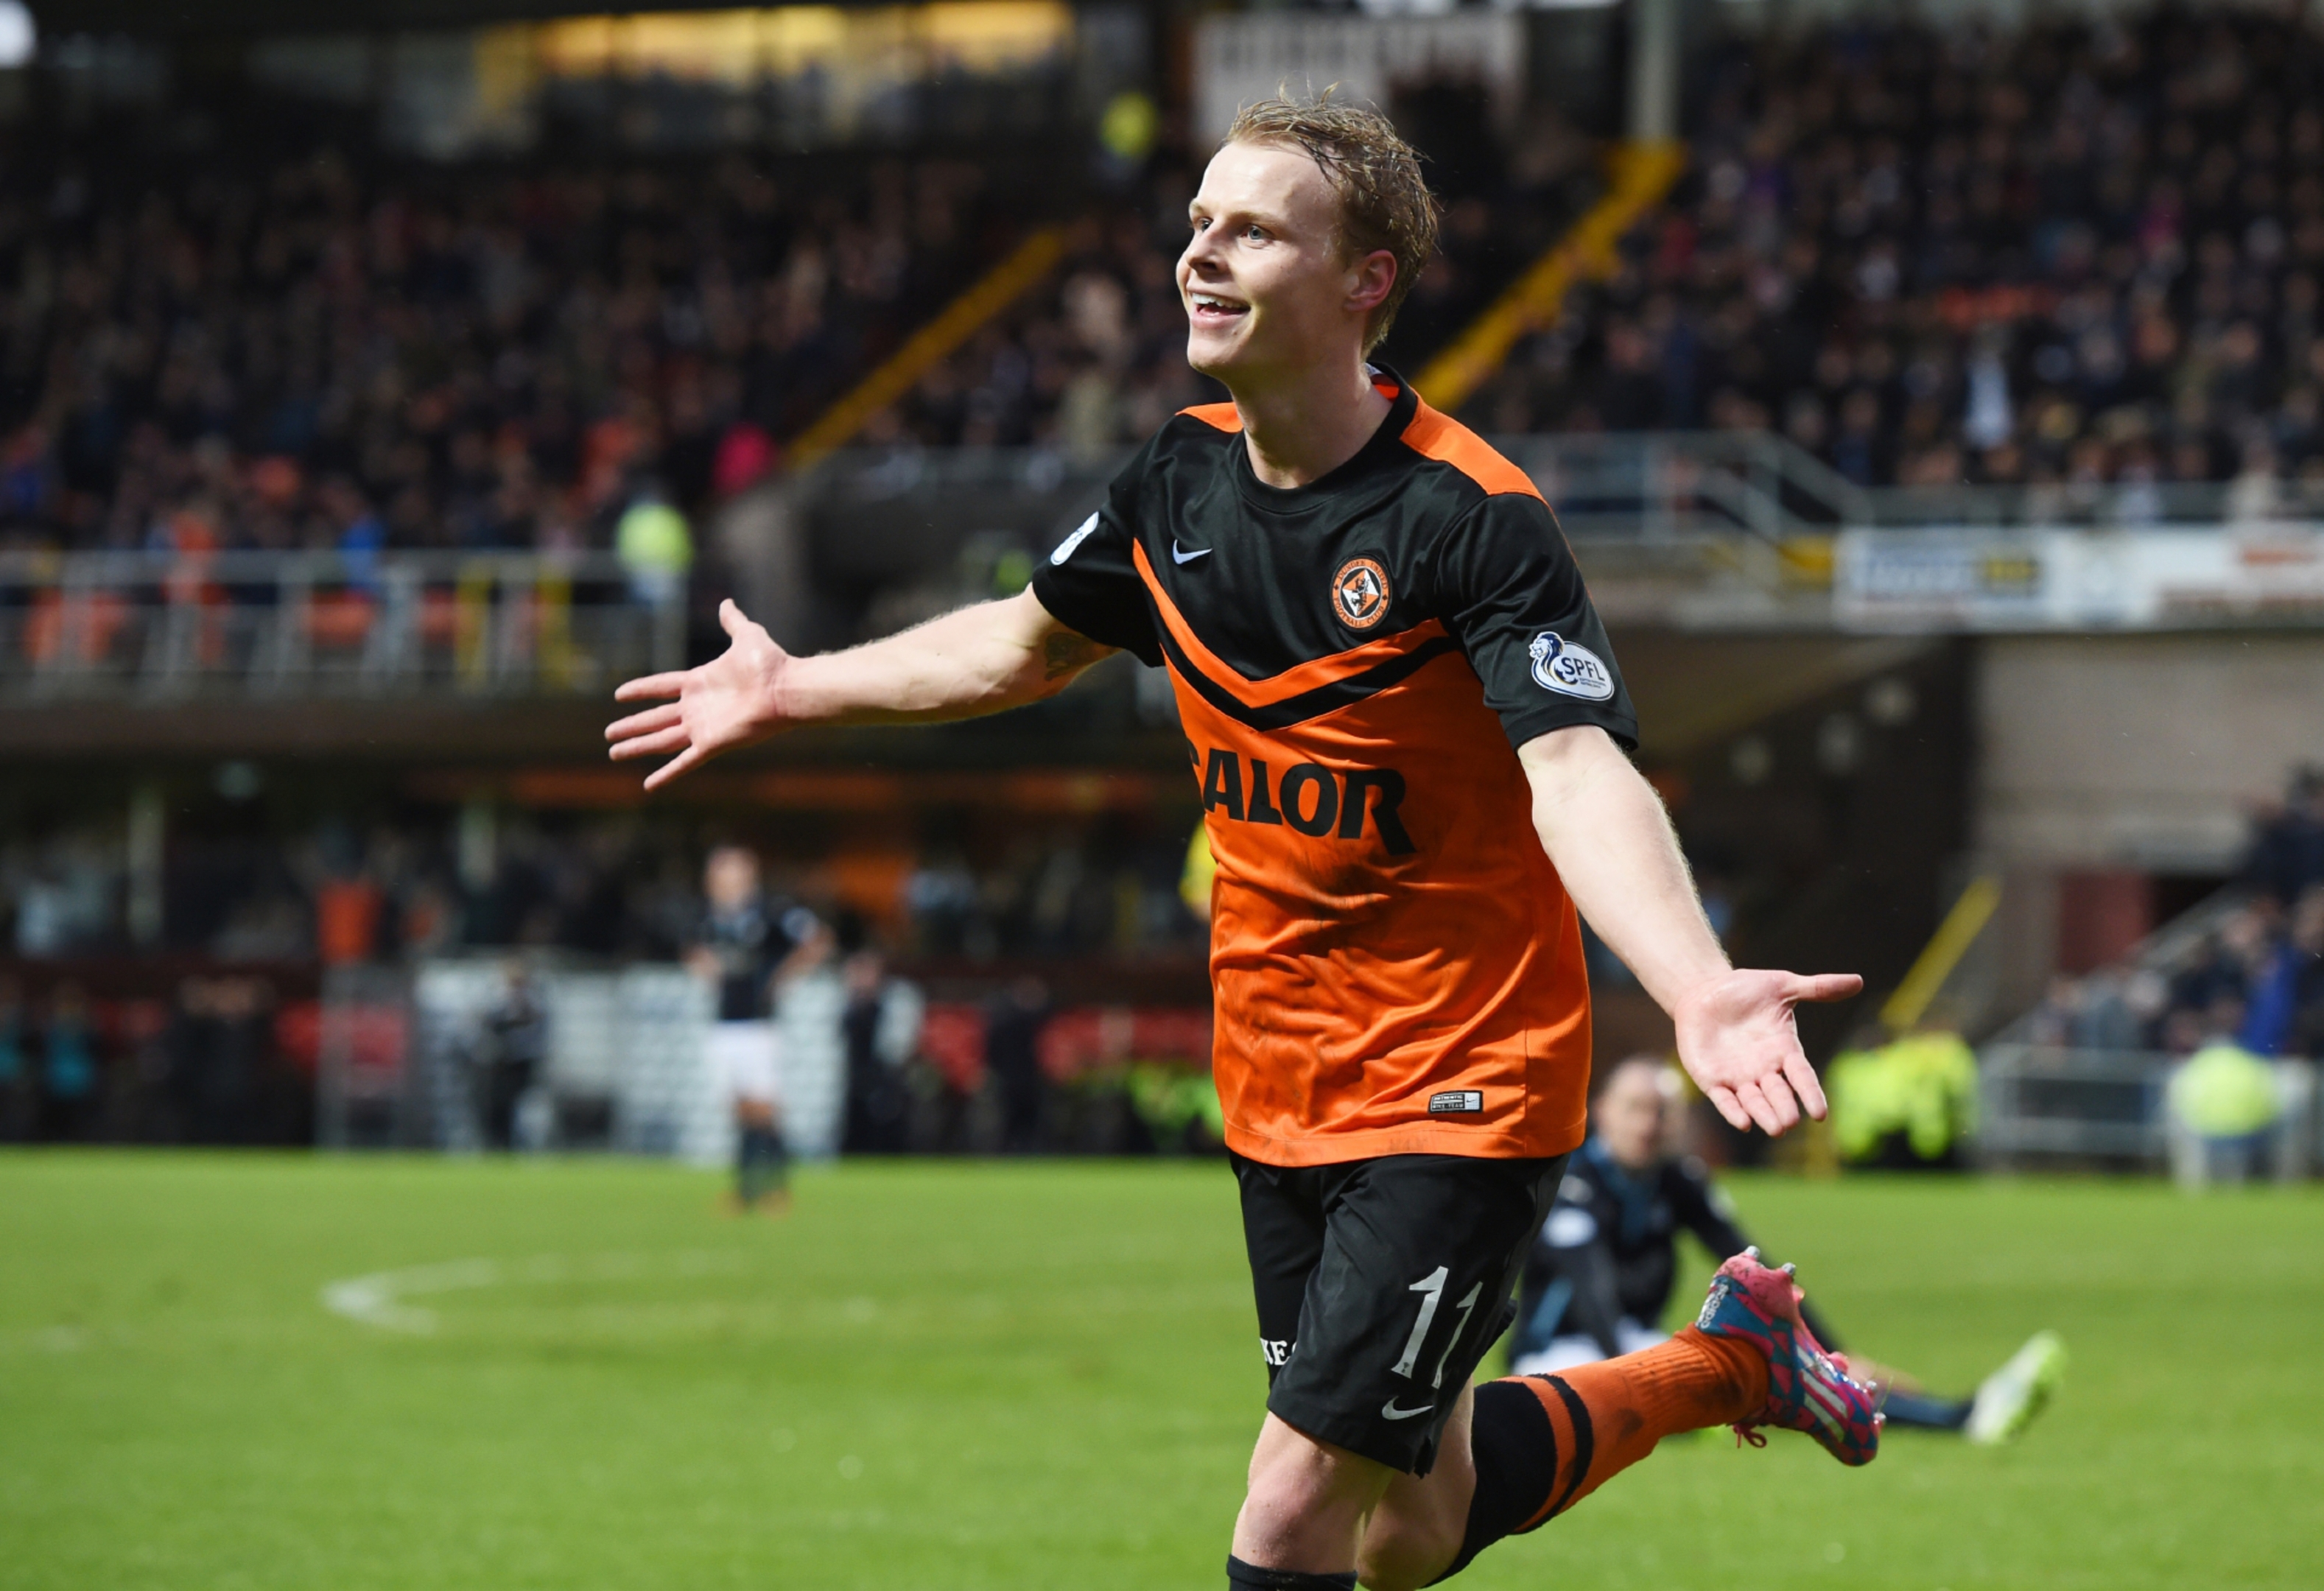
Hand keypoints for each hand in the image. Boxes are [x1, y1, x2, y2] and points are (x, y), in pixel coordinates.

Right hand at [606, 600, 787, 789]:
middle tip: (609, 733)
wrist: (786, 689)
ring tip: (614, 753)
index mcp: (699, 682)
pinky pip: (683, 762)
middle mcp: (696, 707)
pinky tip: (648, 786)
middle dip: (632, 726)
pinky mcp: (711, 744)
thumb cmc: (770, 664)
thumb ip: (733, 621)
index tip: (619, 694)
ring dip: (637, 747)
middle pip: (655, 718)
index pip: (661, 686)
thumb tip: (727, 603)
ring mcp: (702, 727)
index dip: (641, 690)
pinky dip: (666, 775)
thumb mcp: (746, 635)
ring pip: (661, 740)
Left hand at [1670, 968, 1863, 1135]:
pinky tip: (1742, 1122)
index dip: (1810, 1093)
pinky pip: (1724, 1099)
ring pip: (1754, 1102)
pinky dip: (1732, 1111)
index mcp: (1784, 1049)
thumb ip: (1818, 988)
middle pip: (1778, 1093)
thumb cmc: (1746, 989)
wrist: (1704, 989)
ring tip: (1775, 1129)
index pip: (1802, 1076)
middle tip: (1791, 1122)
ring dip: (1763, 1115)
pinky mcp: (1711, 1079)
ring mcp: (1738, 1076)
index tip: (1820, 1114)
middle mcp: (1764, 1068)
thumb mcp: (1782, 986)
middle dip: (1784, 1108)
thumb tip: (1859, 981)